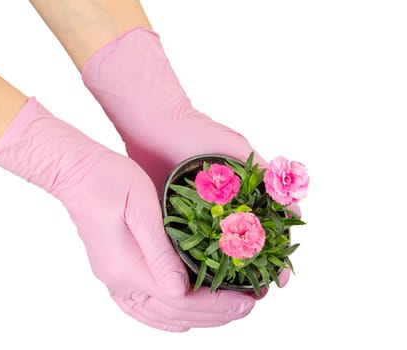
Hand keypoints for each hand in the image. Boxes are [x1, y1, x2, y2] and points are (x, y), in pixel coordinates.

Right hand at [0, 97, 256, 331]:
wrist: (76, 174)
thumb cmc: (108, 180)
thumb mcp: (140, 207)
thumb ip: (159, 251)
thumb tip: (180, 290)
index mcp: (127, 267)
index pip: (181, 300)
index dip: (217, 304)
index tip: (246, 300)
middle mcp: (119, 281)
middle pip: (173, 313)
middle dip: (214, 314)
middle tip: (246, 306)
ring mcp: (114, 279)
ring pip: (159, 315)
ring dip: (195, 318)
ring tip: (225, 312)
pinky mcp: (114, 271)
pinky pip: (142, 308)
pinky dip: (168, 316)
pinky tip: (183, 315)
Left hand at [82, 27, 294, 288]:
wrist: (153, 126)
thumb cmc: (197, 133)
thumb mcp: (235, 149)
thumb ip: (264, 173)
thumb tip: (293, 205)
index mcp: (242, 195)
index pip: (267, 232)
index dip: (276, 255)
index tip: (280, 277)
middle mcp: (222, 207)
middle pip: (244, 246)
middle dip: (253, 270)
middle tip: (256, 294)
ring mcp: (198, 214)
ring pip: (217, 250)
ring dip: (227, 272)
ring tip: (231, 296)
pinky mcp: (174, 218)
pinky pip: (188, 245)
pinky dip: (197, 262)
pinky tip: (200, 280)